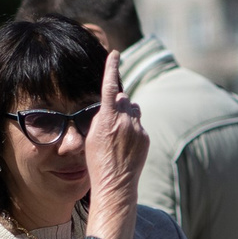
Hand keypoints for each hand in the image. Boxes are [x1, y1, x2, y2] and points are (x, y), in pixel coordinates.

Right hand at [83, 49, 149, 238]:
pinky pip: (139, 126)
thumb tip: (114, 103)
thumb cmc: (97, 161)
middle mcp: (125, 120)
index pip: (110, 86)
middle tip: (110, 121)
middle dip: (118, 104)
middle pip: (124, 99)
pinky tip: (126, 145)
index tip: (115, 54)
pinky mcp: (146, 138)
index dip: (112, 68)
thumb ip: (102, 115)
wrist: (116, 184)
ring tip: (118, 134)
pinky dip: (133, 130)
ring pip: (134, 111)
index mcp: (107, 117)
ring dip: (127, 115)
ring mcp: (138, 129)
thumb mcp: (91, 135)